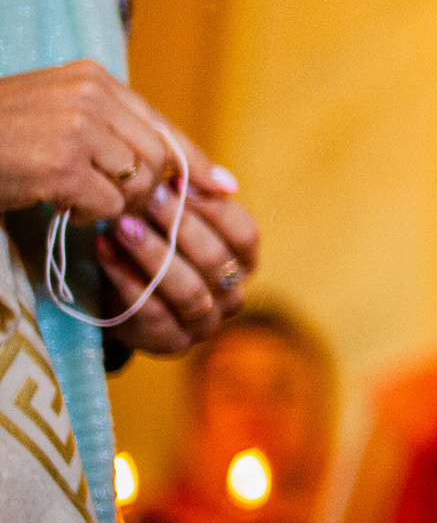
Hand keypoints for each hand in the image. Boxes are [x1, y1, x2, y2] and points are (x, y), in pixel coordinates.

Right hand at [0, 61, 215, 220]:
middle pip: (158, 157)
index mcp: (93, 79)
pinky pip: (108, 206)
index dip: (195, 161)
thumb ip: (109, 130)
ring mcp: (76, 128)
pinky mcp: (59, 165)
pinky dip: (89, 215)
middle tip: (115, 204)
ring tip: (75, 197)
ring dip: (114, 204)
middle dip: (148, 192)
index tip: (224, 187)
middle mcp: (90, 95)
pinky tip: (60, 203)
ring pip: (138, 184)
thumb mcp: (55, 116)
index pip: (162, 124)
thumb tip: (174, 171)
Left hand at [95, 170, 260, 355]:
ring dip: (153, 253)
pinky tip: (104, 250)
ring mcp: (205, 324)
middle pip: (216, 259)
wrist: (119, 296)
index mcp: (244, 263)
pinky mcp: (171, 342)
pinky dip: (125, 278)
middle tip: (144, 197)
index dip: (214, 208)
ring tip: (121, 224)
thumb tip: (222, 180)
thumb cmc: (156, 244)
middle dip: (178, 224)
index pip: (245, 234)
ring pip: (188, 288)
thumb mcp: (177, 217)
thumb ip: (196, 193)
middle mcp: (233, 296)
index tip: (175, 182)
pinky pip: (152, 310)